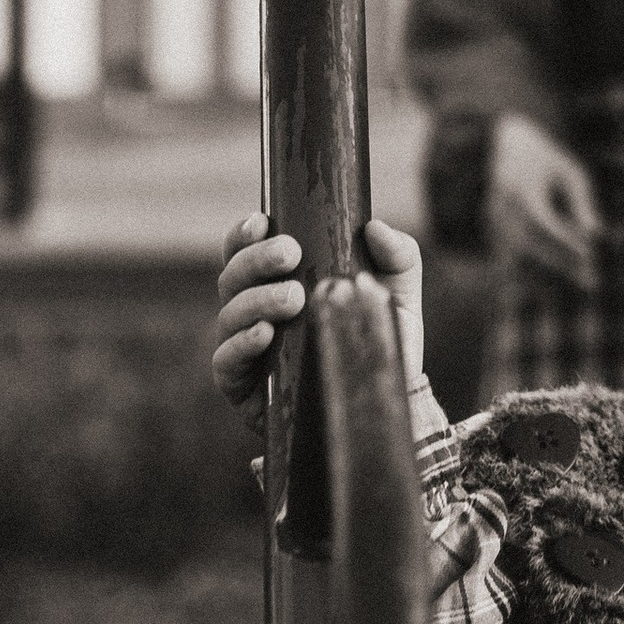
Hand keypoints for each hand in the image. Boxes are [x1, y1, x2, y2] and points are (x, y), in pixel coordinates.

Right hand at [211, 213, 429, 428]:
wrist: (384, 402)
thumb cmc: (378, 339)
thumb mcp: (397, 294)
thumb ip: (397, 256)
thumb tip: (375, 228)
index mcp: (277, 282)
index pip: (245, 251)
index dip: (244, 234)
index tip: (264, 222)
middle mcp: (253, 311)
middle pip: (232, 276)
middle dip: (256, 260)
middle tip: (290, 254)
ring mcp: (244, 349)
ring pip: (229, 314)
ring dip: (256, 299)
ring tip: (293, 297)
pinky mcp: (242, 387)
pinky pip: (226, 361)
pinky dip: (242, 343)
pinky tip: (264, 334)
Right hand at [490, 115, 601, 290]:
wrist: (513, 142)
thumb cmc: (551, 159)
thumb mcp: (573, 173)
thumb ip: (584, 202)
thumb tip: (597, 234)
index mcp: (524, 185)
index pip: (544, 220)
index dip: (566, 239)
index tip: (590, 252)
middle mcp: (504, 203)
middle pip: (530, 242)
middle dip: (561, 263)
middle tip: (592, 280)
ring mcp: (493, 215)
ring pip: (517, 254)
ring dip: (548, 272)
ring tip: (580, 282)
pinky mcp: (490, 225)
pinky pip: (509, 255)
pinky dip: (533, 270)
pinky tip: (559, 281)